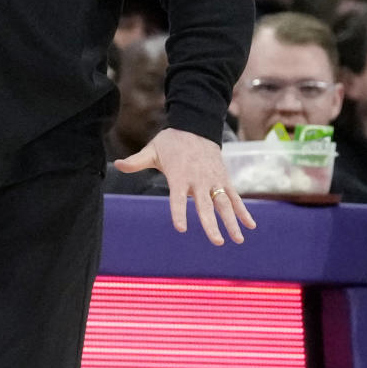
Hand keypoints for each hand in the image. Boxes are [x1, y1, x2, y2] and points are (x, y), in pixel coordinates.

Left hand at [114, 127, 255, 245]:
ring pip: (224, 204)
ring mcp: (214, 180)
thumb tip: (116, 163)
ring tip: (237, 241)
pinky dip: (243, 211)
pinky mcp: (224, 179)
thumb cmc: (171, 142)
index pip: (178, 199)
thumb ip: (136, 161)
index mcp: (179, 176)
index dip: (179, 213)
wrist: (196, 125)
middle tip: (217, 242)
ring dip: (232, 222)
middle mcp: (198, 180)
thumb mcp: (152, 149)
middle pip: (206, 206)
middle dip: (211, 224)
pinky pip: (235, 197)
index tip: (181, 228)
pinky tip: (250, 226)